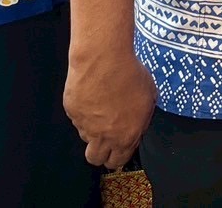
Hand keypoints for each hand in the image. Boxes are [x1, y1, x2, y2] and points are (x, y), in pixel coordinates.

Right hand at [64, 49, 157, 169]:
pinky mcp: (72, 112)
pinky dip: (83, 111)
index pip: (118, 161)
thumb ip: (142, 118)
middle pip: (96, 158)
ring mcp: (84, 125)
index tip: (120, 149)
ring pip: (86, 137)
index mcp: (125, 136)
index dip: (119, 156)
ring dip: (92, 130)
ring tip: (102, 109)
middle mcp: (103, 136)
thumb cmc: (130, 74)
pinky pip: (77, 118)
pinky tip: (92, 95)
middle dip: (101, 153)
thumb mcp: (149, 97)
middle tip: (106, 140)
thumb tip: (138, 123)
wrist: (104, 59)